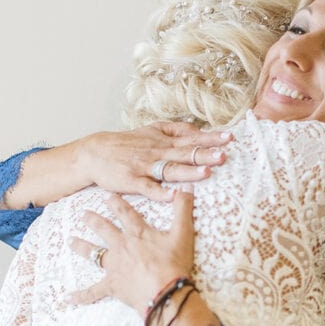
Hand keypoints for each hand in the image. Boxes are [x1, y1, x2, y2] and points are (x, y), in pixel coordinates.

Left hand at [69, 186, 195, 315]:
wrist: (164, 292)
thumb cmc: (174, 263)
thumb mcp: (183, 233)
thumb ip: (183, 209)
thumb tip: (187, 186)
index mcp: (137, 233)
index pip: (125, 213)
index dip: (116, 203)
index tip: (107, 196)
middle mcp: (121, 246)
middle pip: (104, 230)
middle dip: (93, 220)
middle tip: (83, 214)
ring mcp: (114, 266)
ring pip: (93, 254)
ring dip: (81, 247)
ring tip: (70, 241)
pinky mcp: (112, 286)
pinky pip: (93, 291)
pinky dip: (82, 295)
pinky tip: (69, 297)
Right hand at [77, 122, 230, 201]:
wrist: (95, 153)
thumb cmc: (127, 143)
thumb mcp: (151, 130)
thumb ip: (175, 129)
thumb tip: (197, 130)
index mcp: (164, 141)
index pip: (192, 138)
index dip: (210, 138)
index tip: (229, 137)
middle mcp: (157, 152)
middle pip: (185, 153)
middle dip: (205, 154)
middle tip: (224, 154)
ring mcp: (145, 166)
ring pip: (170, 169)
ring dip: (188, 171)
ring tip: (206, 172)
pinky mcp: (132, 181)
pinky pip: (149, 187)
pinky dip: (160, 192)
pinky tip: (173, 195)